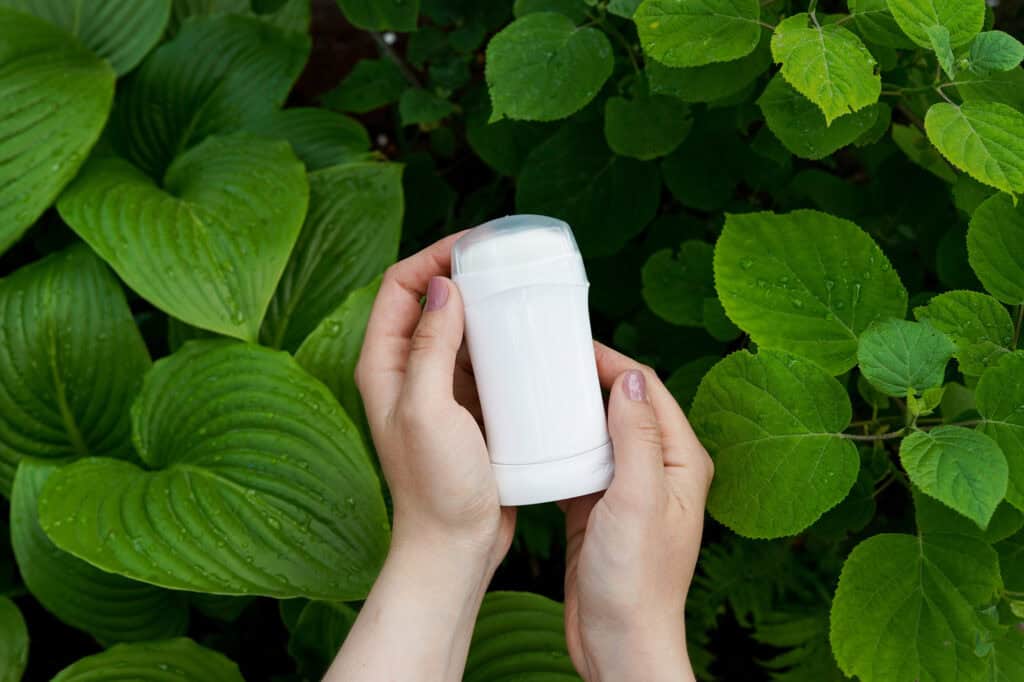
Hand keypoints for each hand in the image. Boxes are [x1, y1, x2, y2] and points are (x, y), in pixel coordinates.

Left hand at [327, 234, 513, 681]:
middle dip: (467, 274)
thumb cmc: (435, 488)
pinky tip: (533, 341)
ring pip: (462, 329)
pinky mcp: (469, 408)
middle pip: (432, 301)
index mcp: (384, 365)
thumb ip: (430, 348)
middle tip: (509, 261)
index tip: (477, 245)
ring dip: (489, 308)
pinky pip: (485, 361)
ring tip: (526, 292)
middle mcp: (407, 371)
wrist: (455, 546)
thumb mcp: (428, 412)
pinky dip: (505, 344)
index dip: (434, 256)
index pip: (400, 286)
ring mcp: (439, 390)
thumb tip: (445, 287)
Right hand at [562, 343, 713, 681]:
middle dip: (589, 380)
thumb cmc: (636, 582)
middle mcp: (661, 471)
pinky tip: (535, 439)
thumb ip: (637, 438)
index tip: (573, 345)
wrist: (618, 642)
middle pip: (624, 407)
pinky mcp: (601, 509)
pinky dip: (560, 446)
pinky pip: (581, 463)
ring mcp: (630, 490)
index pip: (649, 391)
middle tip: (548, 361)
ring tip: (536, 390)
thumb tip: (630, 380)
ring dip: (572, 412)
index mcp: (683, 462)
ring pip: (599, 433)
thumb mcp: (638, 500)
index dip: (613, 363)